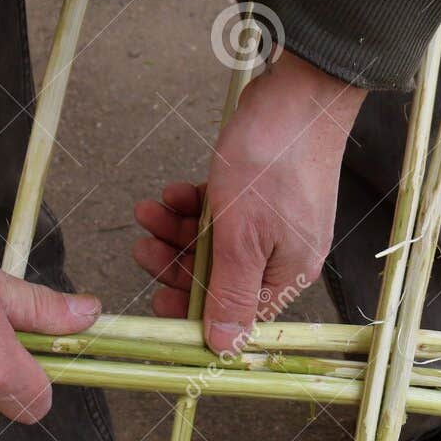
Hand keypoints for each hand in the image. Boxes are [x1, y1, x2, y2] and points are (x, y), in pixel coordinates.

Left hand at [133, 51, 365, 354]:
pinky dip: (193, 206)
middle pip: (220, 278)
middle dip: (176, 262)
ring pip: (214, 243)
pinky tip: (174, 192)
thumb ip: (230, 294)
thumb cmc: (274, 163)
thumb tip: (224, 347)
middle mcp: (283, 256)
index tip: (156, 301)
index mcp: (287, 276)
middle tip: (141, 247)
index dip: (193, 311)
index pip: (236, 314)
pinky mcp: (262, 195)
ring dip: (176, 230)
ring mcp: (273, 224)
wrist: (300, 93)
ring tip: (148, 211)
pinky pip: (221, 213)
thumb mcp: (242, 236)